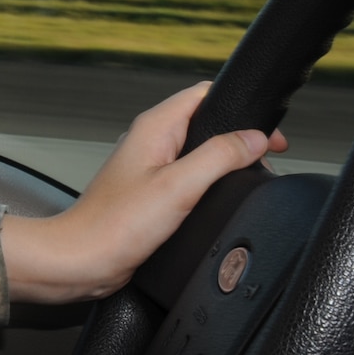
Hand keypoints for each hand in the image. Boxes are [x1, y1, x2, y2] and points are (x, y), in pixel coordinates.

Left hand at [1, 82, 289, 303]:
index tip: (269, 132)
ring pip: (198, 152)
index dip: (241, 107)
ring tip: (250, 177)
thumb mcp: (179, 186)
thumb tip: (254, 138)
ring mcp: (149, 167)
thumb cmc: (115, 224)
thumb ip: (219, 157)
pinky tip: (222, 199)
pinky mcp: (150, 193)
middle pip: (205, 123)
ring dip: (226, 161)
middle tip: (267, 157)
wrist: (84, 259)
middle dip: (239, 137)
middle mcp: (149, 141)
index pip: (203, 95)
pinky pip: (188, 177)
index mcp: (154, 127)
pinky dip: (211, 182)